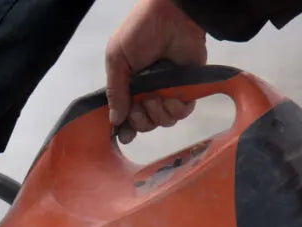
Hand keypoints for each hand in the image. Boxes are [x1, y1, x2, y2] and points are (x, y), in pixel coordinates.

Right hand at [105, 0, 206, 143]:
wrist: (172, 16)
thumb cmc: (140, 33)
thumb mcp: (117, 59)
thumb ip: (116, 92)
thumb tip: (114, 120)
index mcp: (128, 86)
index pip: (125, 116)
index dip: (125, 128)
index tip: (124, 135)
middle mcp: (147, 92)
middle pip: (144, 124)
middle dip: (141, 121)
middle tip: (141, 106)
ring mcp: (167, 92)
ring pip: (163, 121)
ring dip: (159, 114)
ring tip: (157, 97)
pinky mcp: (187, 89)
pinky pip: (182, 113)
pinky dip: (177, 110)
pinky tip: (172, 98)